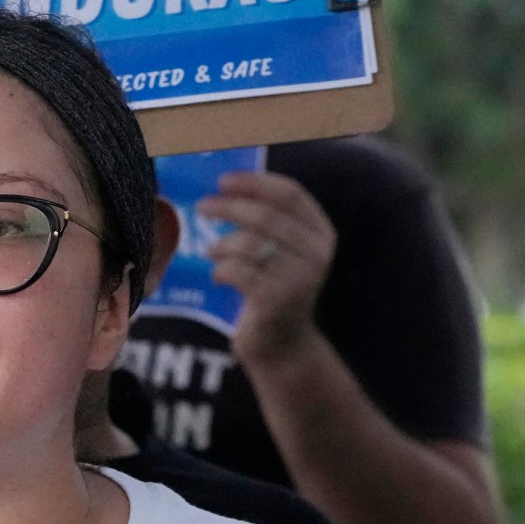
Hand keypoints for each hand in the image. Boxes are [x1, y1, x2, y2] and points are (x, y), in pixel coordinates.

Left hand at [201, 170, 335, 365]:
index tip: (224, 180)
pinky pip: (238, 271)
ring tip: (212, 252)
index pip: (291, 193)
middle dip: (228, 207)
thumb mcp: (281, 251)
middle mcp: (317, 254)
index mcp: (322, 234)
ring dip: (222, 244)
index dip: (255, 182)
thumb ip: (267, 221)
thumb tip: (227, 187)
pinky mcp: (276, 301)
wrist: (282, 343)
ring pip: (249, 243)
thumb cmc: (274, 288)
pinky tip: (219, 275)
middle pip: (266, 215)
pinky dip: (221, 269)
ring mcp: (299, 279)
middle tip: (202, 207)